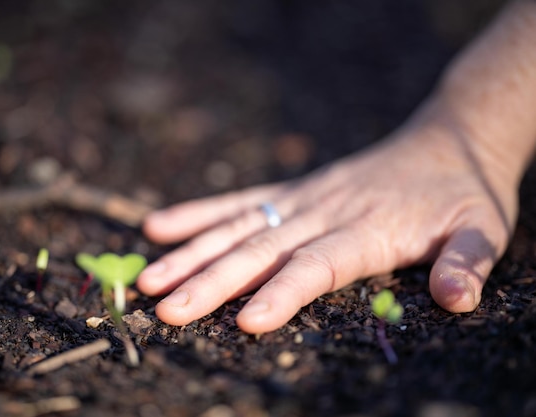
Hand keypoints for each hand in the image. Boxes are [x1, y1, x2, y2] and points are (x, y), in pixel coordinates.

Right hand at [137, 123, 517, 333]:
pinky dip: (199, 214)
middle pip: (261, 251)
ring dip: (192, 253)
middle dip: (212, 282)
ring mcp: (303, 198)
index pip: (317, 264)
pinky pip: (240, 201)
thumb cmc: (461, 195)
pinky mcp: (293, 190)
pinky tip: (159, 226)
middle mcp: (325, 212)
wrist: (445, 142)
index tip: (244, 321)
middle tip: (167, 309)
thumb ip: (467, 262)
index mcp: (368, 229)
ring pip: (239, 228)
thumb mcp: (482, 228)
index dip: (282, 292)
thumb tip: (456, 299)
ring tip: (150, 278)